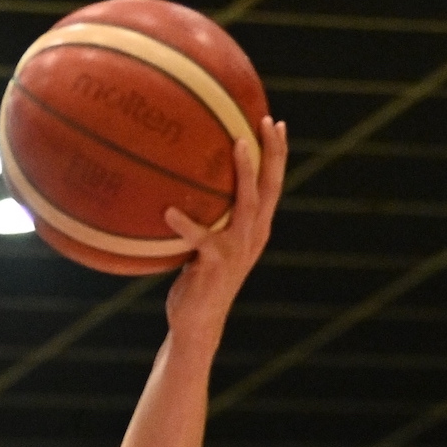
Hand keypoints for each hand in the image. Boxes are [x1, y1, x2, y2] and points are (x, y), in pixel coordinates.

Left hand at [161, 114, 286, 338]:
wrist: (198, 324)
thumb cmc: (197, 281)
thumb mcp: (207, 245)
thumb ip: (207, 218)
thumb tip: (181, 185)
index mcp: (254, 230)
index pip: (272, 186)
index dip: (276, 155)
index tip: (275, 123)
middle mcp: (252, 237)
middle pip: (269, 188)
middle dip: (272, 153)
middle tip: (267, 122)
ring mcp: (237, 250)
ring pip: (247, 204)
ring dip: (245, 173)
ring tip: (238, 144)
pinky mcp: (216, 264)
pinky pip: (200, 238)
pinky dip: (185, 225)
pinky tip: (169, 211)